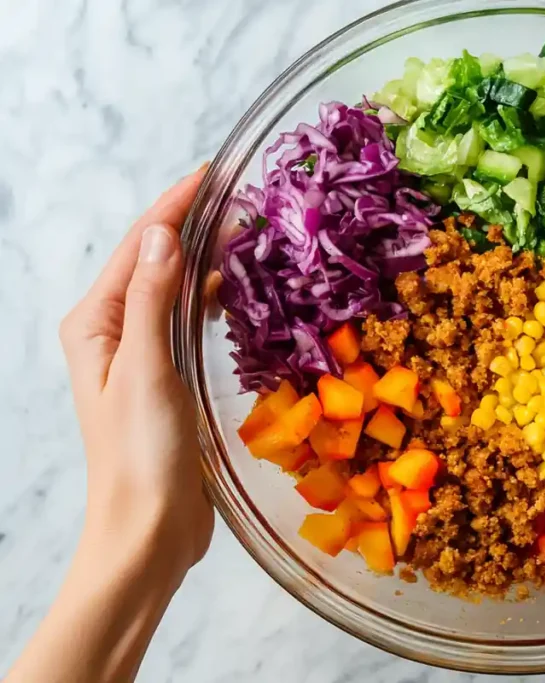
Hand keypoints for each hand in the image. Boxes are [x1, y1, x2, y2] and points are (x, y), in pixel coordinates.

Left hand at [60, 167, 213, 580]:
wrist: (148, 529)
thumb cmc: (140, 456)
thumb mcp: (146, 370)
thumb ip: (151, 300)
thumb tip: (160, 234)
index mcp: (96, 324)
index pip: (136, 247)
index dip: (173, 206)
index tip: (211, 174)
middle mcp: (114, 332)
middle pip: (153, 262)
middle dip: (191, 226)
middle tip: (242, 200)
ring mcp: (142, 355)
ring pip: (173, 290)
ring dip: (204, 260)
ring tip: (244, 234)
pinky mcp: (168, 378)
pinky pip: (188, 321)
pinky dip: (210, 298)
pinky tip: (234, 291)